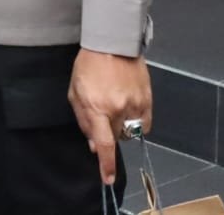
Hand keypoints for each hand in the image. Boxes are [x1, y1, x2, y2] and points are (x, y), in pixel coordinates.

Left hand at [69, 49, 152, 185]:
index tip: (108, 179)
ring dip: (121, 127)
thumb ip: (83, 120)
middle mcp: (117, 108)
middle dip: (108, 132)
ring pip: (130, 131)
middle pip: (116, 137)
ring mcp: (135, 104)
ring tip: (115, 106)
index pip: (104, 143)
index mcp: (97, 106)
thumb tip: (94, 145)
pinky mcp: (147, 99)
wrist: (112, 43)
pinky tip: (128, 108)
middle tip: (102, 115)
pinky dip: (136, 122)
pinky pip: (144, 124)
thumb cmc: (89, 66)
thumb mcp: (76, 92)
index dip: (106, 164)